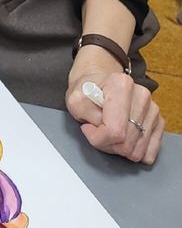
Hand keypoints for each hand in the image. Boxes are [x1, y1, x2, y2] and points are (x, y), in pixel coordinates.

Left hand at [66, 48, 163, 163]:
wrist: (98, 81)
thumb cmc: (87, 90)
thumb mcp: (75, 100)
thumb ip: (86, 116)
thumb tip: (103, 132)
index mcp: (121, 84)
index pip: (115, 131)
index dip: (97, 137)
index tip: (88, 128)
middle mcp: (141, 95)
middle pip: (126, 144)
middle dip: (107, 144)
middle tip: (97, 130)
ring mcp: (152, 109)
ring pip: (137, 151)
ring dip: (119, 148)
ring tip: (108, 131)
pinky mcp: (158, 122)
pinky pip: (149, 152)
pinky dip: (133, 151)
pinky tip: (122, 138)